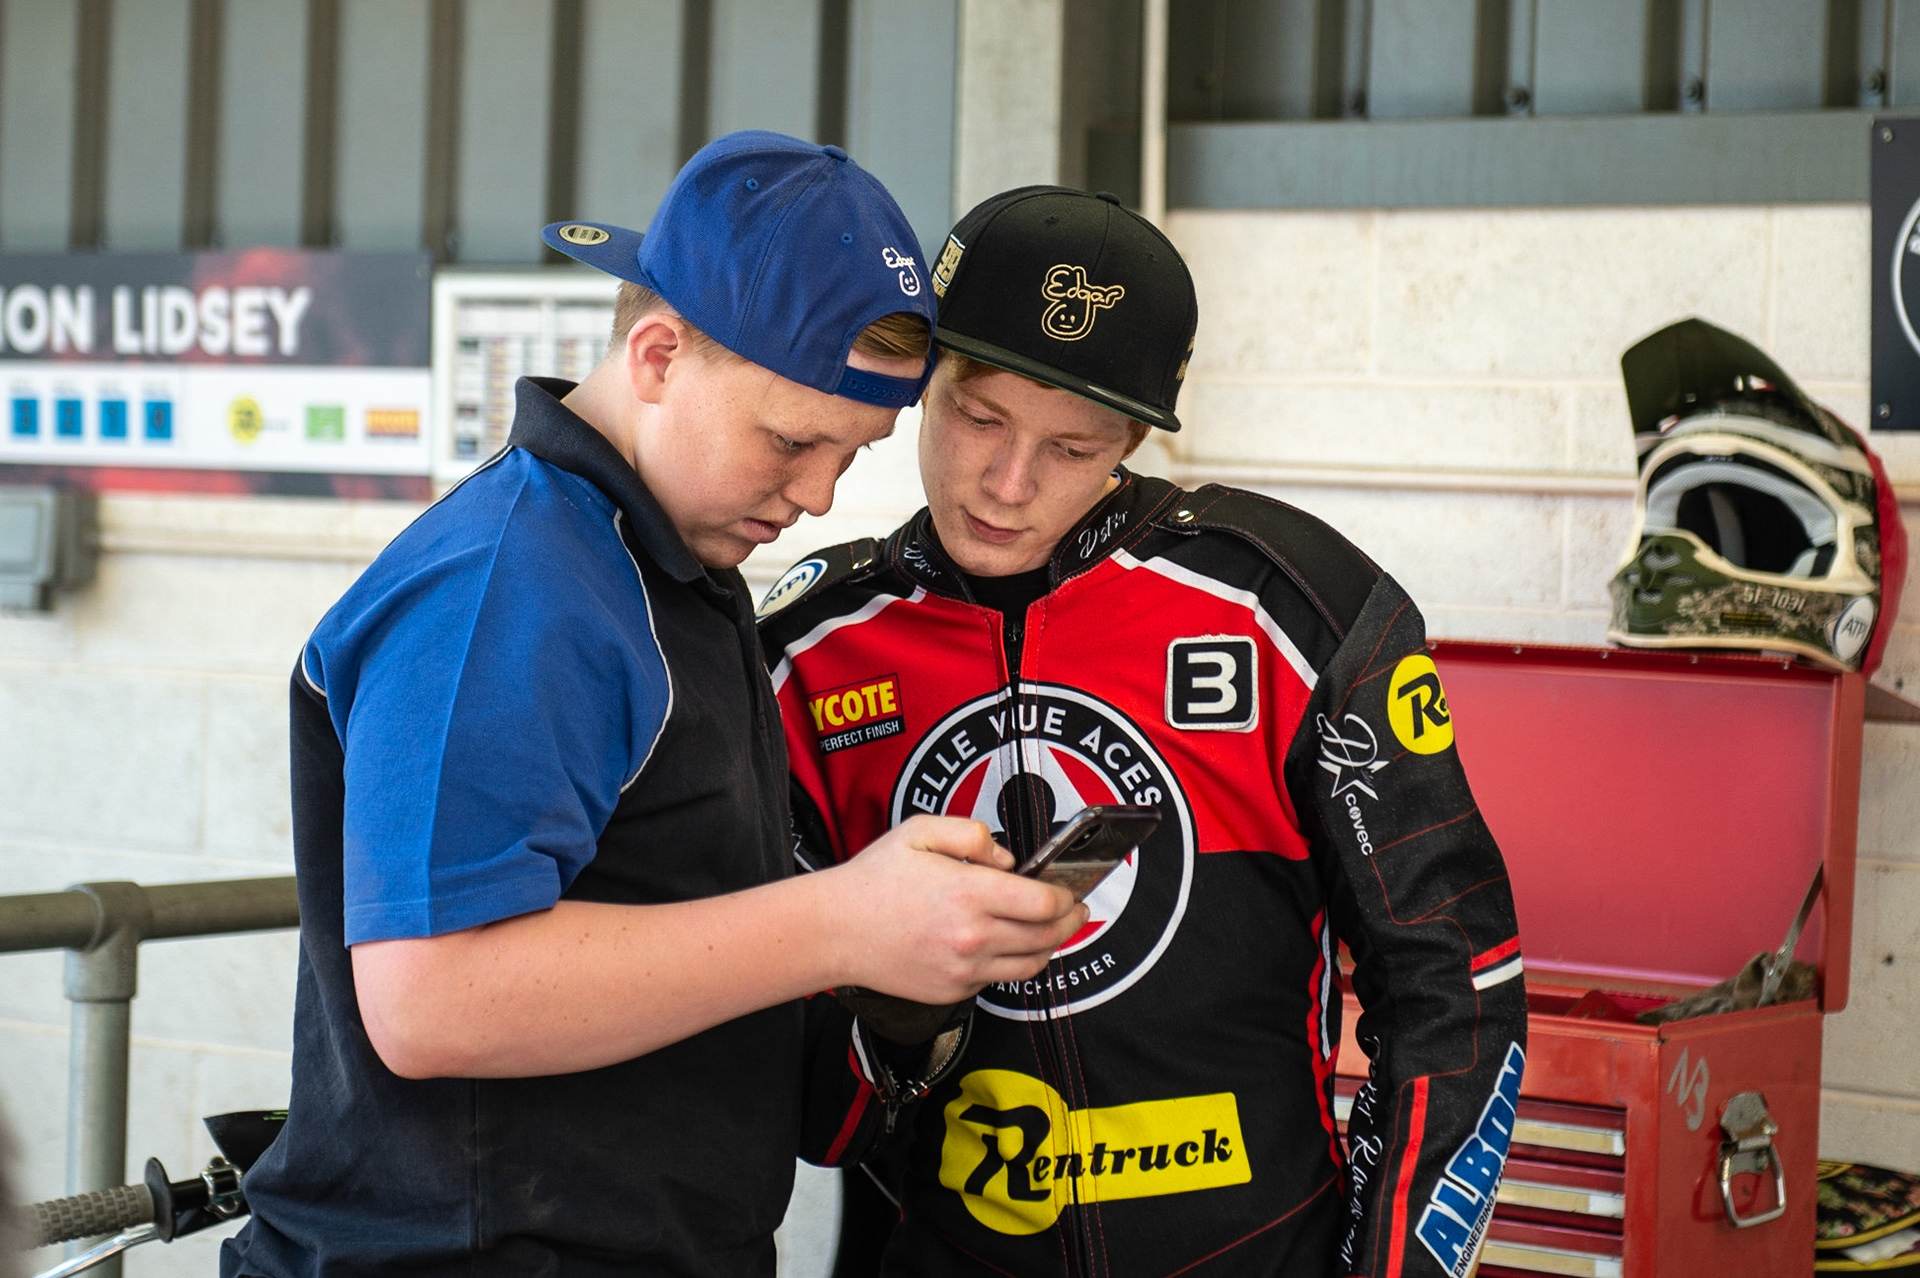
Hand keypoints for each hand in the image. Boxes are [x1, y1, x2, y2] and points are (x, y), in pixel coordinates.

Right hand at [819, 815, 1085, 1004]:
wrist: (835, 931)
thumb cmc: (873, 880)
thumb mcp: (920, 831)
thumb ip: (973, 834)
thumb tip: (1008, 858)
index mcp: (969, 893)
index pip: (1044, 903)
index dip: (1066, 896)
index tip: (1070, 889)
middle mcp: (972, 937)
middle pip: (1047, 937)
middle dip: (1070, 921)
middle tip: (1077, 909)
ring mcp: (964, 970)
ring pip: (1030, 965)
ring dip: (1049, 946)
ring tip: (1051, 929)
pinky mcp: (954, 991)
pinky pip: (997, 979)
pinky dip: (1010, 963)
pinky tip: (1004, 944)